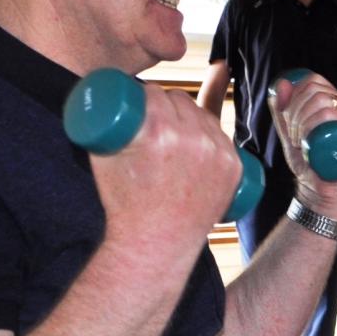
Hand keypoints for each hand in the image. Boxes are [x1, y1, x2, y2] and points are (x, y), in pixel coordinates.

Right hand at [91, 84, 240, 262]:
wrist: (154, 242)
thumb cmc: (123, 201)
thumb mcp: (105, 155)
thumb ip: (103, 121)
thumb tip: (103, 94)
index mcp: (158, 132)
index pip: (154, 93)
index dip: (145, 94)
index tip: (139, 100)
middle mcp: (193, 139)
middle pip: (180, 100)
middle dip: (166, 103)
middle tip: (153, 117)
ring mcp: (218, 154)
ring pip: (203, 115)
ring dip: (189, 115)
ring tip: (173, 130)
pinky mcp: (233, 167)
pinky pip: (222, 135)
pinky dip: (210, 133)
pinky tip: (201, 136)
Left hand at [269, 73, 336, 219]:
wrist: (320, 191)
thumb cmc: (310, 163)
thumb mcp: (290, 133)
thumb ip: (282, 111)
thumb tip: (281, 83)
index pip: (315, 81)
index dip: (294, 94)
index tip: (287, 118)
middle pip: (316, 90)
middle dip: (294, 110)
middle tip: (292, 134)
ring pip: (322, 102)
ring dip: (301, 120)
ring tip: (298, 140)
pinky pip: (332, 116)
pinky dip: (311, 125)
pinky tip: (305, 141)